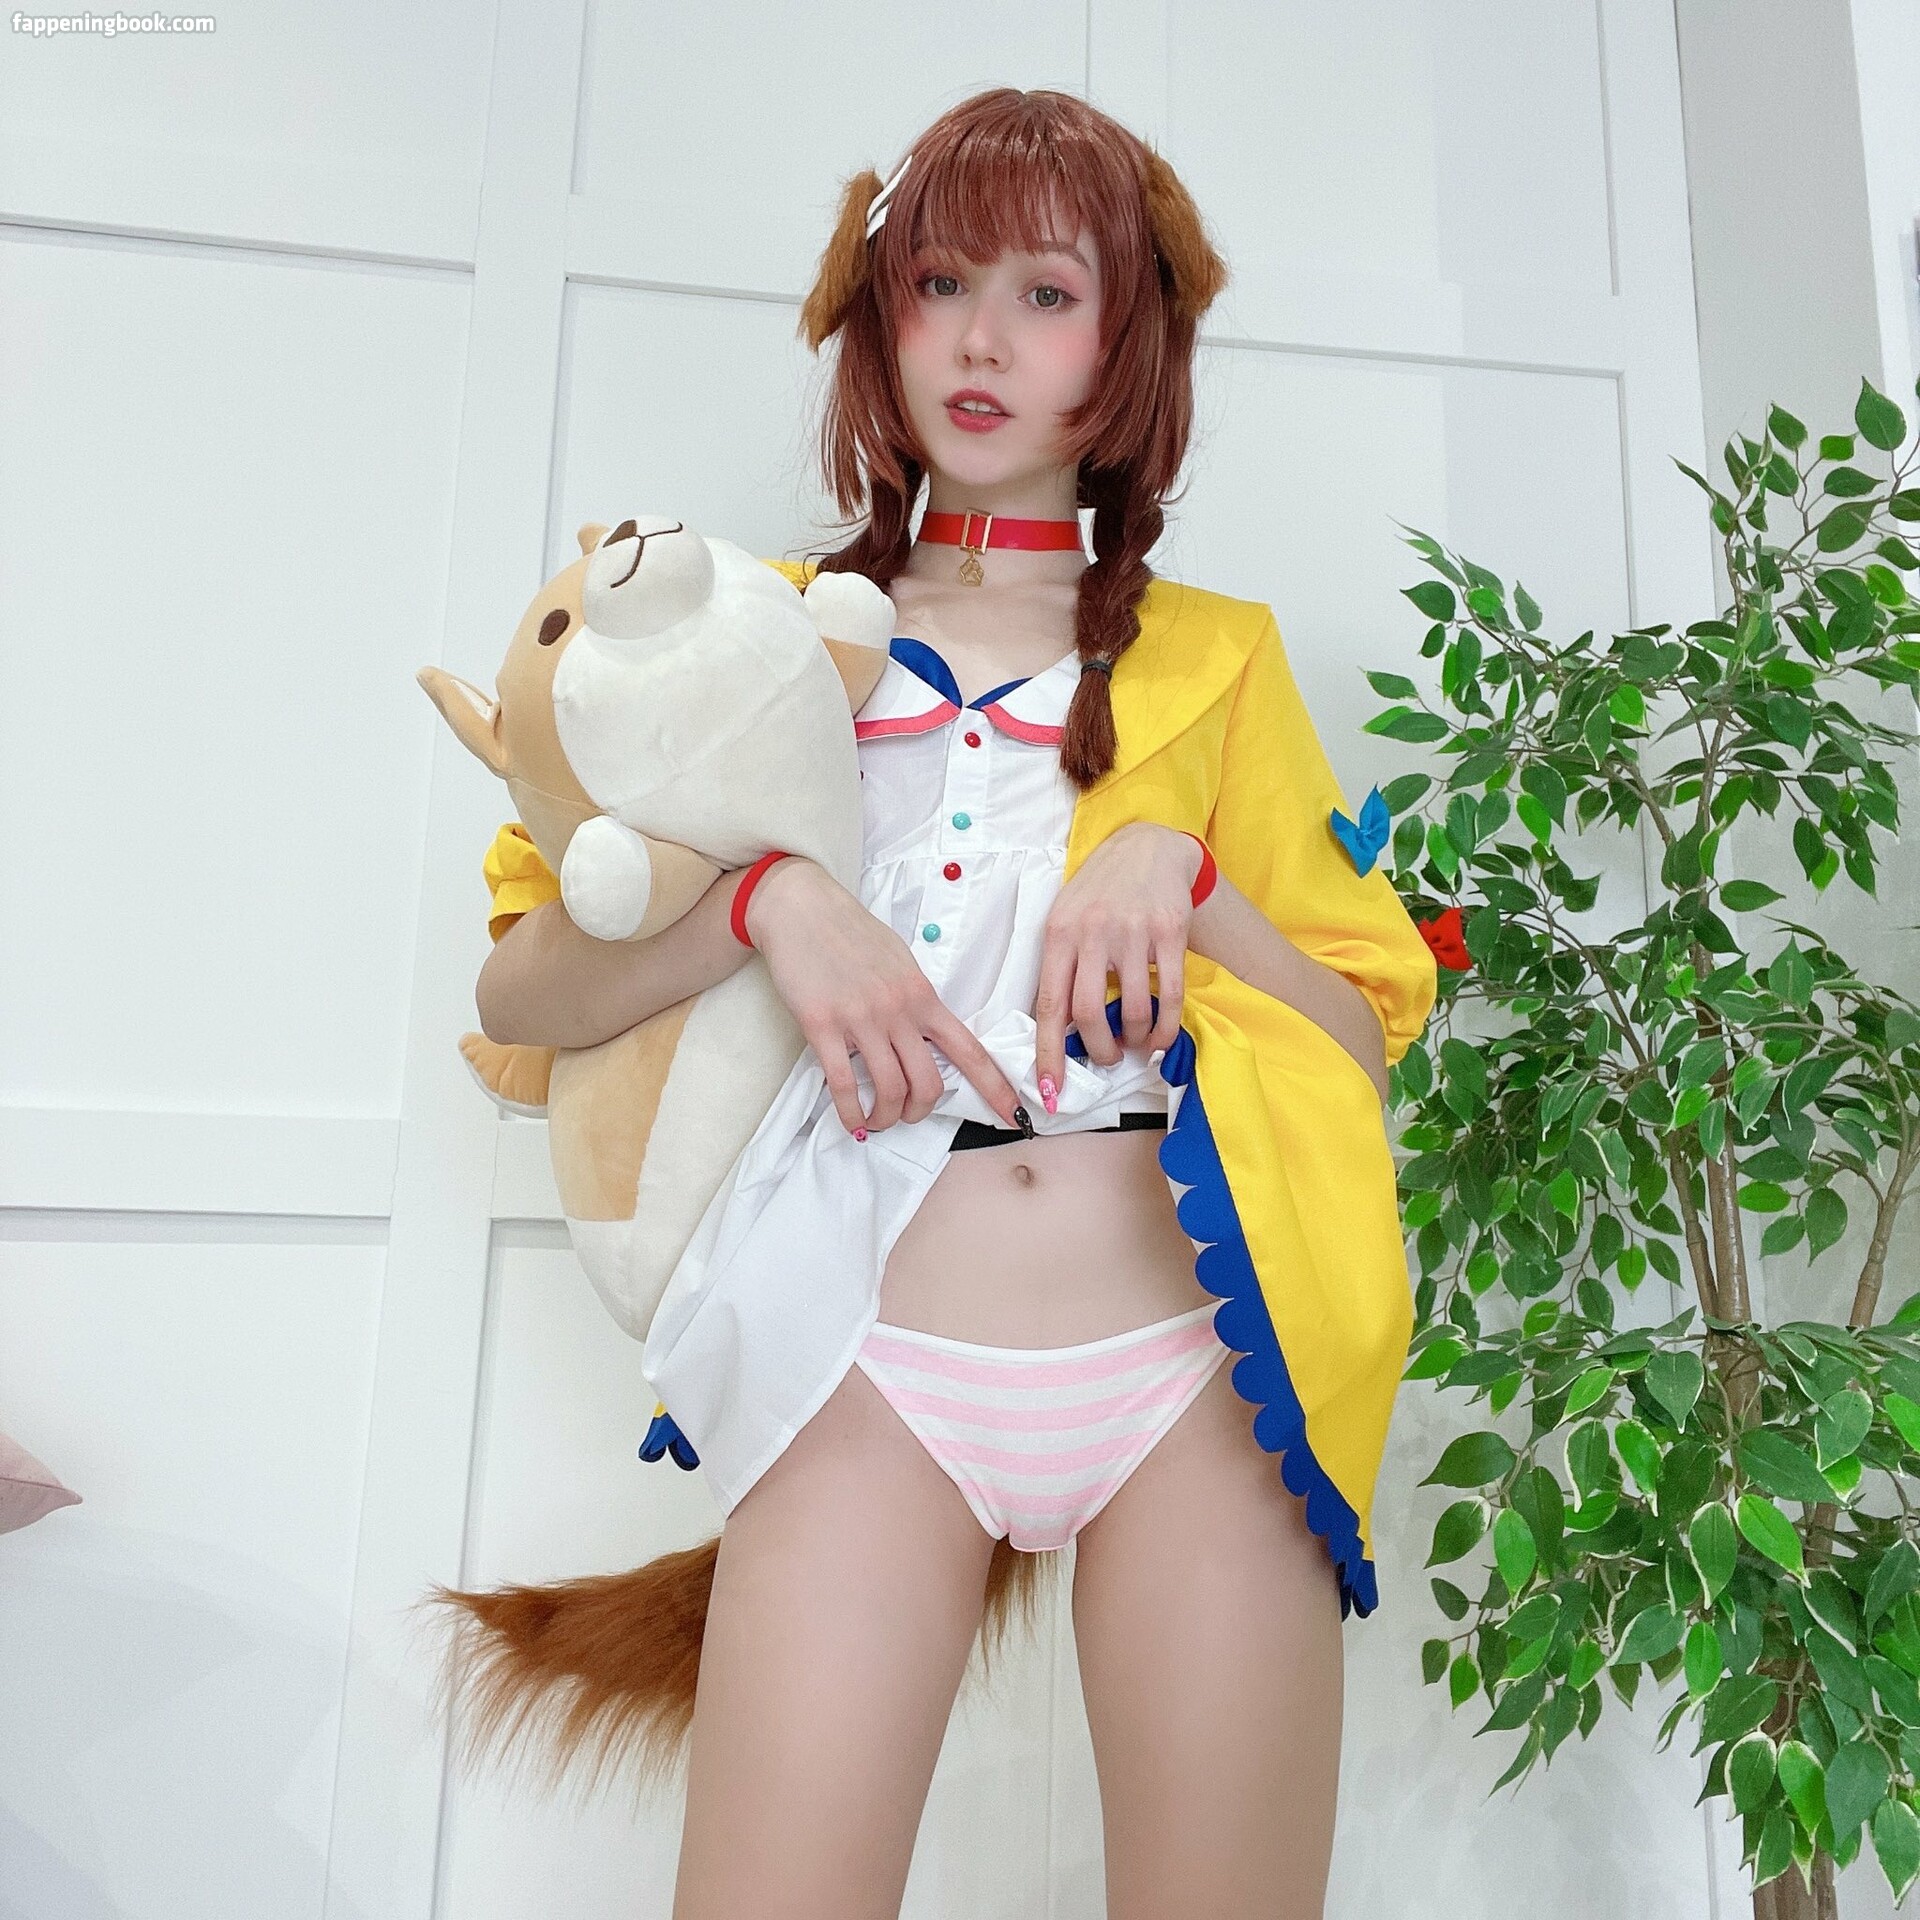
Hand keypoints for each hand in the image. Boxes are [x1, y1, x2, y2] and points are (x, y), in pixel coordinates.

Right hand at [742, 857, 1025, 1136]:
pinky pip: (844, 1084)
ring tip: (875, 1120)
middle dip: (920, 1112)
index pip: (970, 1051)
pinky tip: (851, 1120)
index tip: (1016, 1116)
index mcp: (923, 996)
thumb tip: (926, 1036)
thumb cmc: (851, 934)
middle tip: (906, 1114)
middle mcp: (899, 1010)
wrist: (803, 909)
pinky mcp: (822, 1025)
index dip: (997, 1088)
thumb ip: (916, 1001)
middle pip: (928, 1083)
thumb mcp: (900, 963)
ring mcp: (861, 1019)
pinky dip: (850, 1113)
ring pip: (890, 1090)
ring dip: (885, 1117)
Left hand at [1033, 822, 1199, 1098]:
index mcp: (1059, 933)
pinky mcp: (1170, 933)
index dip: (1049, 1054)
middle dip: (1098, 1051)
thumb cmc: (1099, 891)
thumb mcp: (1066, 918)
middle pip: (1090, 1014)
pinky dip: (1166, 1027)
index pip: (1050, 1004)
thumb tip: (1060, 1030)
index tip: (1051, 1090)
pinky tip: (1161, 1036)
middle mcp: (1094, 933)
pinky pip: (1171, 995)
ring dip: (1135, 1040)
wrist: (1147, 847)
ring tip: (1135, 1043)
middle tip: (1106, 1058)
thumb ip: (1062, 966)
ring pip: (1133, 1009)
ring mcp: (1134, 933)